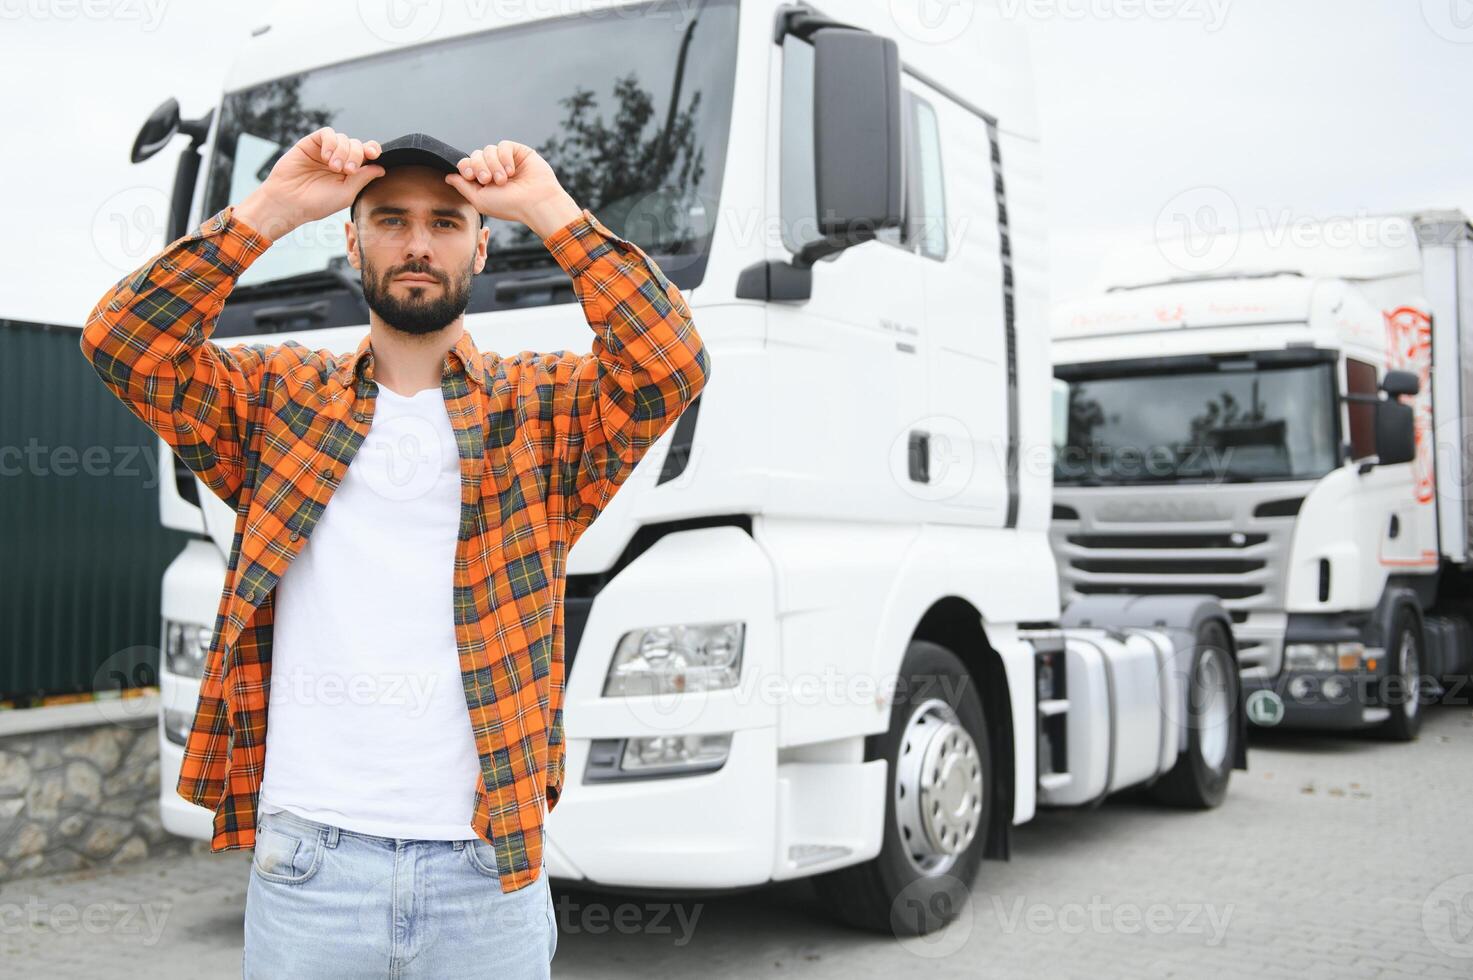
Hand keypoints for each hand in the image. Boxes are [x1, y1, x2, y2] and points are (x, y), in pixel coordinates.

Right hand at [233, 127, 384, 240]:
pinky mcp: (311, 144)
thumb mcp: (346, 193)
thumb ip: (363, 178)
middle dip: (356, 155)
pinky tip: (326, 157)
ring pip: (344, 138)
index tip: (373, 154)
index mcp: (350, 172)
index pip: (367, 155)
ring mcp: (326, 151)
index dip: (373, 150)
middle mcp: (340, 159)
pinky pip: (327, 133)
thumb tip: (381, 167)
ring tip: (333, 167)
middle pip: (357, 145)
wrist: (288, 202)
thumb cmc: (317, 203)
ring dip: (343, 151)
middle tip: (348, 170)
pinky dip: (331, 142)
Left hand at [443, 140, 580, 238]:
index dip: (465, 167)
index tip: (471, 176)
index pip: (466, 165)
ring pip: (488, 149)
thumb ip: (462, 186)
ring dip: (493, 165)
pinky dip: (504, 157)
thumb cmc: (509, 205)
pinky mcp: (518, 152)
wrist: (536, 202)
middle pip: (475, 155)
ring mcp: (506, 160)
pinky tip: (511, 170)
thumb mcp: (480, 200)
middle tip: (488, 180)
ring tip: (503, 179)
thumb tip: (447, 176)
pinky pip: (503, 145)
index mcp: (484, 181)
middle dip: (479, 167)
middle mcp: (494, 169)